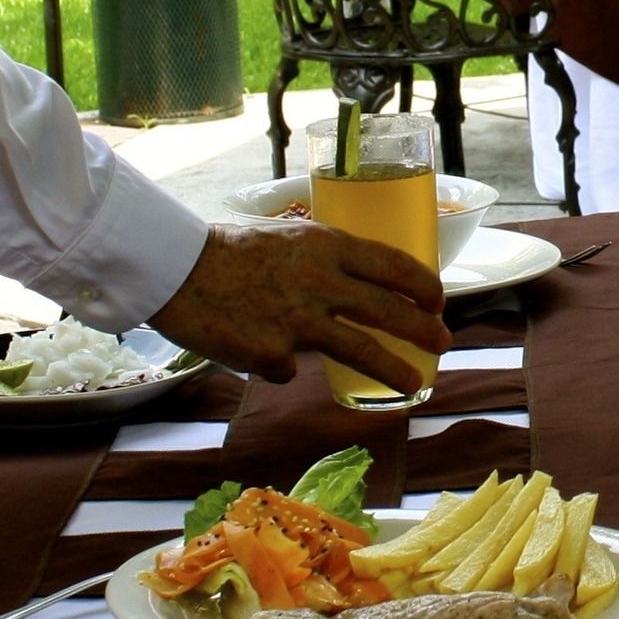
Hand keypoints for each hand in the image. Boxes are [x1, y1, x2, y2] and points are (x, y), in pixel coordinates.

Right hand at [151, 219, 447, 391]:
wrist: (175, 269)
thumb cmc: (228, 250)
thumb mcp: (286, 236)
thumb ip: (321, 259)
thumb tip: (356, 283)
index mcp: (326, 245)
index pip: (393, 265)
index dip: (423, 286)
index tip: (438, 300)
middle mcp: (320, 282)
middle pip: (388, 311)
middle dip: (423, 330)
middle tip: (443, 342)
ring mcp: (298, 321)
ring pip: (362, 351)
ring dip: (395, 369)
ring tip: (415, 382)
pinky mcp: (273, 354)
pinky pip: (290, 368)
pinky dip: (282, 364)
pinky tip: (258, 349)